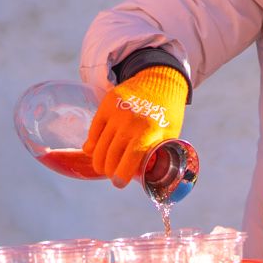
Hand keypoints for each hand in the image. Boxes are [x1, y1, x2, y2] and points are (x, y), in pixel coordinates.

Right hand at [86, 66, 186, 188]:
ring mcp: (116, 111)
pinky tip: (94, 151)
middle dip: (108, 170)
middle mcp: (130, 121)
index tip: (119, 183)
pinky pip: (94, 129)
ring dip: (98, 159)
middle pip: (111, 154)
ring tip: (102, 167)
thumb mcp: (169, 134)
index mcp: (149, 131)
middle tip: (111, 176)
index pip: (131, 159)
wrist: (160, 79)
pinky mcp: (107, 103)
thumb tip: (142, 175)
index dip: (122, 175)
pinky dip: (92, 143)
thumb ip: (156, 154)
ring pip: (99, 144)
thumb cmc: (167, 112)